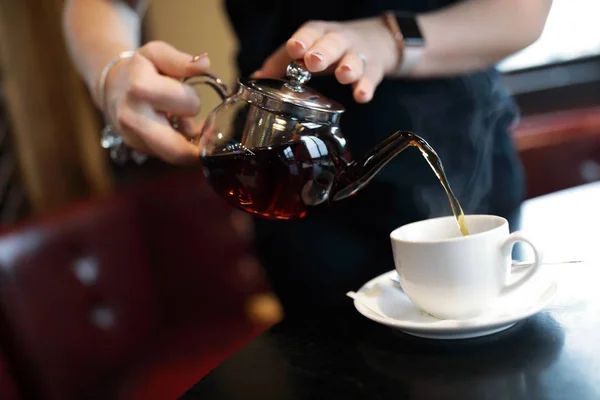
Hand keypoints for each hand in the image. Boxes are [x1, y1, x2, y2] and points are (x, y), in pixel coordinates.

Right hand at [103, 41, 208, 164]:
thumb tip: (205, 63)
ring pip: (175, 156)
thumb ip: (182, 60)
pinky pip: (168, 155)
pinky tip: (178, 130)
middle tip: (209, 130)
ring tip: (191, 126)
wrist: (111, 85)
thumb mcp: (157, 54)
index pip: (189, 104)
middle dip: (199, 143)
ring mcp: (134, 138)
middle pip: (178, 151)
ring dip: (190, 145)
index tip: (189, 93)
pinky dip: (179, 145)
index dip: (193, 99)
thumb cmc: (139, 69)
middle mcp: (134, 119)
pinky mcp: (138, 149)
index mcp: (141, 89)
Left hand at [253, 17, 397, 102]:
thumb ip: (281, 63)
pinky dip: (366, 87)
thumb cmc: (329, 48)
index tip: (294, 49)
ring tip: (343, 76)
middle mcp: (339, 41)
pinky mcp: (373, 70)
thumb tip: (255, 78)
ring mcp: (358, 55)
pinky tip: (361, 96)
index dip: (303, 40)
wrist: (374, 42)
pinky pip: (371, 79)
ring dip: (349, 67)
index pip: (310, 32)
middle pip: (333, 43)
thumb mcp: (306, 49)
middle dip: (323, 51)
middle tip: (313, 61)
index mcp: (319, 34)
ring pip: (355, 59)